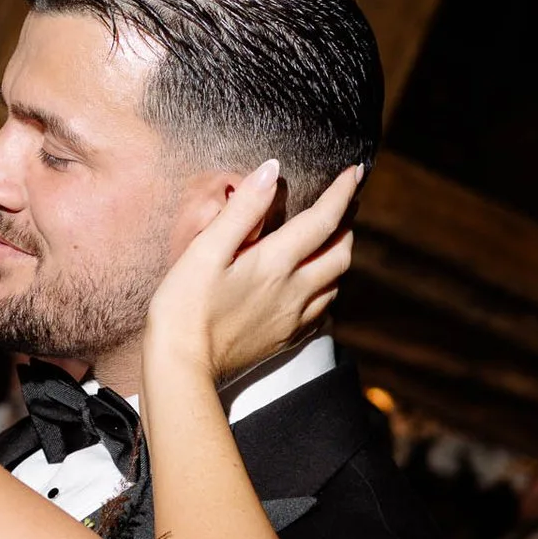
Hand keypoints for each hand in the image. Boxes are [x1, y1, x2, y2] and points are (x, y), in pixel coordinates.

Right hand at [147, 160, 360, 387]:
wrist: (182, 367)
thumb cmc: (184, 306)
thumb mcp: (206, 249)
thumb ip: (243, 209)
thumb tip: (271, 171)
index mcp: (276, 263)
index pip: (323, 220)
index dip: (342, 193)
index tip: (356, 172)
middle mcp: (295, 290)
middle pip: (340, 253)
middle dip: (347, 224)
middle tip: (345, 204)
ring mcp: (293, 318)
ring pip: (336, 282)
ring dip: (340, 255)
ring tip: (333, 238)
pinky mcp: (285, 338)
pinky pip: (322, 310)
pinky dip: (328, 288)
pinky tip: (317, 285)